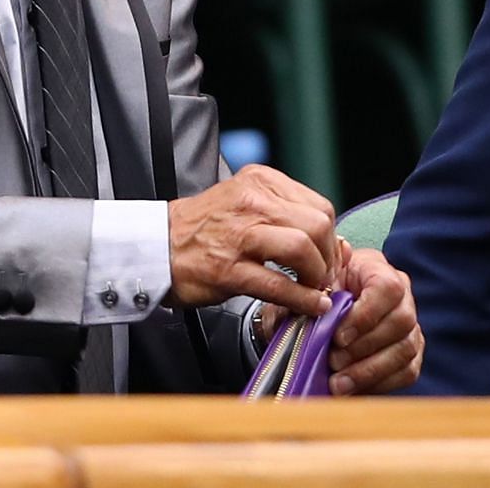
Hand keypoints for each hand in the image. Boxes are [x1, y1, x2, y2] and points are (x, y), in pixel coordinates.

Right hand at [166, 164, 336, 316]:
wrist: (157, 246)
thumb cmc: (203, 228)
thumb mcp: (245, 203)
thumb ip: (285, 215)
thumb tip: (333, 242)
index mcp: (261, 182)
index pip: (318, 206)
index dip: (331, 238)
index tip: (330, 258)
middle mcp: (253, 201)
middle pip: (317, 225)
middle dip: (328, 257)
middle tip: (326, 278)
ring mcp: (240, 235)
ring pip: (302, 249)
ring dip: (318, 277)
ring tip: (316, 290)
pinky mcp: (229, 268)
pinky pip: (278, 284)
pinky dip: (302, 299)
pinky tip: (310, 306)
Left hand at [326, 242, 421, 395]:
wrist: (318, 316)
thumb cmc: (315, 297)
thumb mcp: (308, 289)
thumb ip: (311, 290)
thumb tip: (319, 295)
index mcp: (376, 269)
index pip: (387, 288)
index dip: (366, 315)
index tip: (338, 336)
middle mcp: (402, 294)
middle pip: (402, 320)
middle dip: (364, 347)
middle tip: (333, 361)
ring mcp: (410, 325)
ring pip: (406, 349)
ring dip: (370, 370)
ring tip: (338, 382)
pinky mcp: (411, 354)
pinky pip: (407, 371)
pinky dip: (379, 383)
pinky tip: (353, 388)